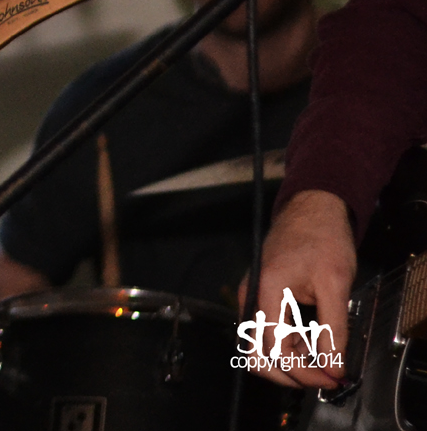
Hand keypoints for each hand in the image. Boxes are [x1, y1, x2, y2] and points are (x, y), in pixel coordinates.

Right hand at [246, 188, 355, 389]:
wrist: (311, 210)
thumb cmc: (320, 237)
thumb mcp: (336, 284)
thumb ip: (333, 329)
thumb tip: (332, 365)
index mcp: (266, 291)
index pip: (274, 348)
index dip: (302, 371)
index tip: (329, 376)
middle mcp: (251, 296)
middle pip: (256, 354)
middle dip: (290, 374)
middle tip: (324, 377)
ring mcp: (252, 297)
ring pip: (260, 347)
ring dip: (290, 362)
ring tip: (322, 359)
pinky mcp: (260, 297)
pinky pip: (266, 333)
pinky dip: (288, 347)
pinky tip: (312, 344)